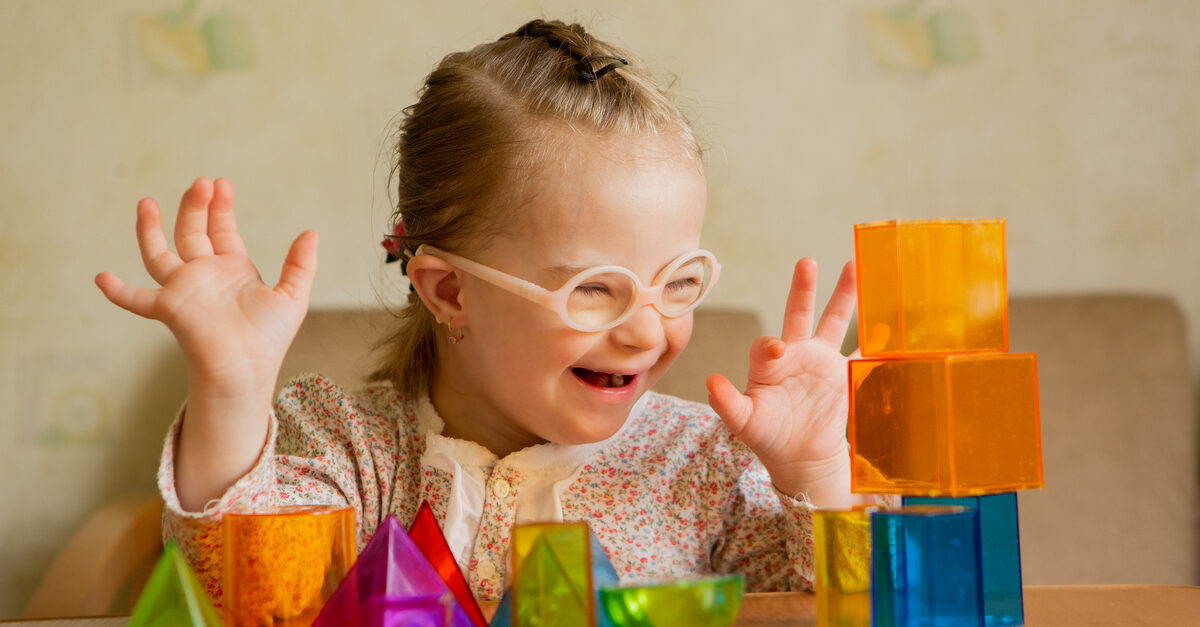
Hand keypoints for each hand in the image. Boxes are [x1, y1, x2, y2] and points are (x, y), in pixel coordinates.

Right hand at [95, 178, 318, 396]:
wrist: (249, 370)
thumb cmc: (269, 339)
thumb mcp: (292, 296)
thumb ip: (301, 265)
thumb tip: (312, 232)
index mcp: (233, 269)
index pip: (221, 230)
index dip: (220, 207)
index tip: (221, 183)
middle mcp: (205, 275)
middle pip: (192, 232)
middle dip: (196, 206)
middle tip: (202, 182)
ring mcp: (184, 290)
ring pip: (159, 253)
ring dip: (151, 229)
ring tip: (147, 202)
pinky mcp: (170, 308)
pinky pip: (137, 300)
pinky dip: (118, 292)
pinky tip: (101, 278)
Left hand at [706, 258, 855, 494]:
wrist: (799, 456)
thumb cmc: (767, 436)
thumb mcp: (744, 422)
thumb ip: (728, 403)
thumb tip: (711, 381)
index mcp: (768, 362)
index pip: (766, 344)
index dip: (770, 344)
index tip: (778, 349)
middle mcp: (795, 353)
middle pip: (799, 314)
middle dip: (803, 289)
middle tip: (806, 262)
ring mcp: (821, 360)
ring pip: (833, 321)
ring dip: (844, 295)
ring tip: (853, 265)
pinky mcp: (844, 375)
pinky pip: (862, 354)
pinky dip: (876, 341)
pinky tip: (888, 323)